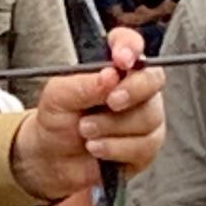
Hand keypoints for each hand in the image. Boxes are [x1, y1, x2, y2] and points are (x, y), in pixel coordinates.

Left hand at [14, 28, 164, 198]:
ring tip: (85, 131)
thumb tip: (111, 75)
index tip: (120, 61)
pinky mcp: (146, 148)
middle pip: (153, 80)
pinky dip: (115, 148)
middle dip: (132, 91)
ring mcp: (144, 118)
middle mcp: (134, 88)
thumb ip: (82, 84)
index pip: (130, 44)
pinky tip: (96, 149)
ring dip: (112, 127)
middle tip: (110, 102)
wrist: (52, 161)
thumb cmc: (57, 122)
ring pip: (148, 117)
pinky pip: (145, 145)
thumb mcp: (58, 97)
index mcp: (113, 68)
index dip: (130, 47)